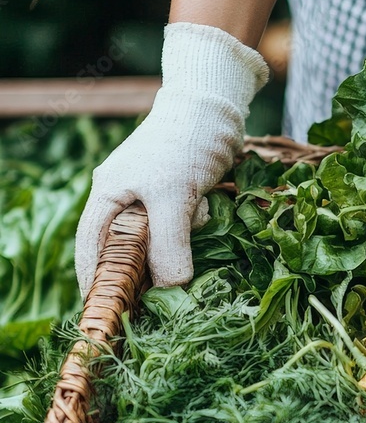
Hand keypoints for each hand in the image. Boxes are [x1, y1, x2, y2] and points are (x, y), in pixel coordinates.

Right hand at [75, 23, 268, 294]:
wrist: (216, 107)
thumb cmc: (186, 144)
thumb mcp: (174, 197)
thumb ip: (168, 244)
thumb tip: (168, 289)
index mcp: (108, 196)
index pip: (92, 249)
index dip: (98, 283)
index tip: (109, 315)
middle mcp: (124, 198)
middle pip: (130, 249)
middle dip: (151, 264)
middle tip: (167, 292)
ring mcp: (152, 196)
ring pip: (164, 239)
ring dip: (183, 239)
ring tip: (199, 212)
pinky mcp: (180, 195)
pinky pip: (186, 225)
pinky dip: (198, 223)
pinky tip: (209, 206)